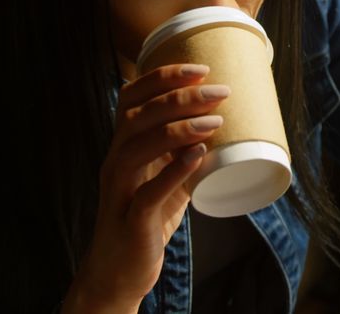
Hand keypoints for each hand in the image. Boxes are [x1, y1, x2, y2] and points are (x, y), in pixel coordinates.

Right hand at [62, 64, 227, 312]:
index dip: (163, 77)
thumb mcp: (167, 176)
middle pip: (138, 116)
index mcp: (123, 146)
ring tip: (215, 120)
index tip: (201, 68)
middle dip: (180, 97)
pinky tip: (198, 156)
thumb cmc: (146, 219)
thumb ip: (185, 150)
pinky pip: (146, 193)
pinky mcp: (130, 221)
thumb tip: (223, 122)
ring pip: (137, 147)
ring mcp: (119, 191)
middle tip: (220, 91)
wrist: (119, 272)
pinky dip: (173, 171)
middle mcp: (116, 162)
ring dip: (178, 128)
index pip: (131, 98)